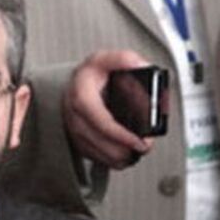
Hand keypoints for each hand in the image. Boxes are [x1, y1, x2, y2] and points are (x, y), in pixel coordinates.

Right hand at [63, 49, 154, 168]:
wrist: (74, 85)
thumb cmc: (90, 74)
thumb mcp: (104, 59)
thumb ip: (123, 59)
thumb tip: (140, 65)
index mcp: (81, 97)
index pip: (102, 123)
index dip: (123, 136)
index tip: (141, 141)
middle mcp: (75, 118)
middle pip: (103, 144)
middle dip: (127, 149)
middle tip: (146, 145)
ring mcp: (75, 132)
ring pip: (101, 156)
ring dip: (122, 157)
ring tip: (138, 150)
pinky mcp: (79, 143)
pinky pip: (98, 159)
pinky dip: (114, 160)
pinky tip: (126, 153)